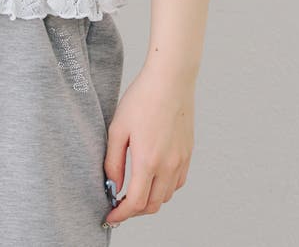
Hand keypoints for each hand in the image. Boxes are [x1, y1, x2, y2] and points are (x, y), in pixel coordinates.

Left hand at [102, 62, 194, 226]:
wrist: (170, 80)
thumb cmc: (141, 99)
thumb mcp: (118, 128)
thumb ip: (113, 161)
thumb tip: (111, 186)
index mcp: (148, 161)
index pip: (136, 203)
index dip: (121, 215)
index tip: (110, 217)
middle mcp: (168, 166)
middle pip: (152, 205)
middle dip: (134, 210)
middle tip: (119, 205)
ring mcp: (181, 160)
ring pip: (166, 196)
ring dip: (150, 200)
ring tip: (133, 190)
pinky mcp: (188, 153)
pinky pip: (178, 182)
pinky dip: (164, 188)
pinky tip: (152, 177)